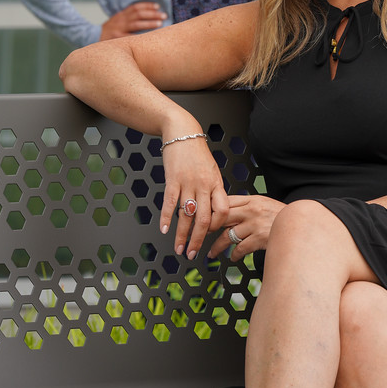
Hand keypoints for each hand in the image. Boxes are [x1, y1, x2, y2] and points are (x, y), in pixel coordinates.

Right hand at [100, 1, 167, 39]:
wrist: (92, 38)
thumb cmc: (109, 32)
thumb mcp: (116, 21)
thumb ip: (127, 18)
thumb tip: (146, 17)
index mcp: (120, 15)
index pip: (135, 7)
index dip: (147, 5)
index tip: (158, 6)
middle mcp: (120, 20)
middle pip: (139, 14)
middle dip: (152, 14)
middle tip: (164, 15)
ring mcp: (119, 29)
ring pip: (137, 24)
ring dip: (150, 23)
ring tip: (160, 23)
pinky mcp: (117, 38)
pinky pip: (131, 36)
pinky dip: (141, 36)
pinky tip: (150, 36)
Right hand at [160, 138, 229, 258]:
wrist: (183, 132)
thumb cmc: (198, 153)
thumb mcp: (212, 171)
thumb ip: (213, 191)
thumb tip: (213, 212)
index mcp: (216, 184)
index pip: (222, 211)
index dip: (217, 226)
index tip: (210, 235)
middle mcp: (204, 185)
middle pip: (204, 219)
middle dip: (199, 240)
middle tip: (193, 254)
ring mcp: (188, 183)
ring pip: (186, 216)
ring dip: (182, 235)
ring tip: (179, 248)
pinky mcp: (172, 179)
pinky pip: (170, 203)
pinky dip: (166, 218)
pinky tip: (163, 229)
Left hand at [208, 195, 286, 258]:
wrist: (302, 224)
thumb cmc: (282, 217)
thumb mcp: (265, 204)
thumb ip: (249, 207)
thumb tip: (231, 214)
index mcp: (252, 199)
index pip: (227, 202)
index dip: (213, 211)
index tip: (204, 219)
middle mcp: (252, 210)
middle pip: (222, 217)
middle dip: (209, 227)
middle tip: (201, 235)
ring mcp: (255, 224)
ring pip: (228, 236)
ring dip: (217, 247)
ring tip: (212, 253)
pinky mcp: (259, 238)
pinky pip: (240, 248)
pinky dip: (234, 255)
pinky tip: (233, 258)